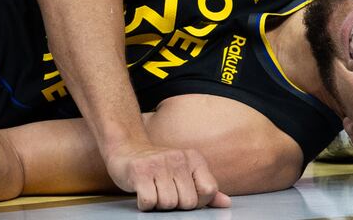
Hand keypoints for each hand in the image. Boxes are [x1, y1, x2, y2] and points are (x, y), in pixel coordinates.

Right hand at [105, 143, 230, 210]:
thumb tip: (226, 203)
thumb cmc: (159, 167)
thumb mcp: (185, 173)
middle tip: (165, 192)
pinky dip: (145, 204)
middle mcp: (179, 158)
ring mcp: (159, 164)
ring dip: (158, 204)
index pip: (209, 190)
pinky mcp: (140, 171)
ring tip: (153, 190)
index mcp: (194, 159)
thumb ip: (204, 188)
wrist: (127, 149)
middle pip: (188, 202)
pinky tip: (142, 191)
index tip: (184, 194)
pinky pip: (149, 202)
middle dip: (176, 205)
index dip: (197, 201)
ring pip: (168, 204)